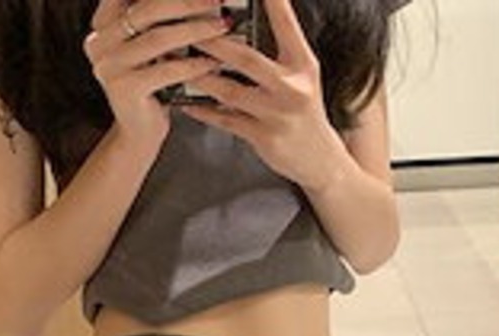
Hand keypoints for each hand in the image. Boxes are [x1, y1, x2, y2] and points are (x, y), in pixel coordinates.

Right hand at [84, 0, 229, 151]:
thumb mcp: (149, 46)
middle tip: (215, 0)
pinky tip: (213, 61)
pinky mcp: (125, 89)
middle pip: (145, 10)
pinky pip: (166, 70)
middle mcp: (99, 43)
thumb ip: (157, 19)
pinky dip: (194, 64)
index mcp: (103, 25)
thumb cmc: (150, 86)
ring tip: (221, 27)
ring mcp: (109, 67)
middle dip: (185, 2)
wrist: (139, 133)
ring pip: (158, 38)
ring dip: (195, 30)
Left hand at [178, 0, 351, 190]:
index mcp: (303, 65)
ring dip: (201, 76)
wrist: (318, 158)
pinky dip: (204, 110)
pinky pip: (226, 121)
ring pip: (230, 91)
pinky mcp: (264, 138)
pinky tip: (187, 102)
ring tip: (180, 63)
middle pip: (246, 58)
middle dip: (214, 43)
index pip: (285, 25)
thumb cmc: (304, 110)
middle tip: (190, 29)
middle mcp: (292, 87)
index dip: (272, 2)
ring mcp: (277, 115)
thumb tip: (248, 19)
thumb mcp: (302, 75)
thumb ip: (279, 50)